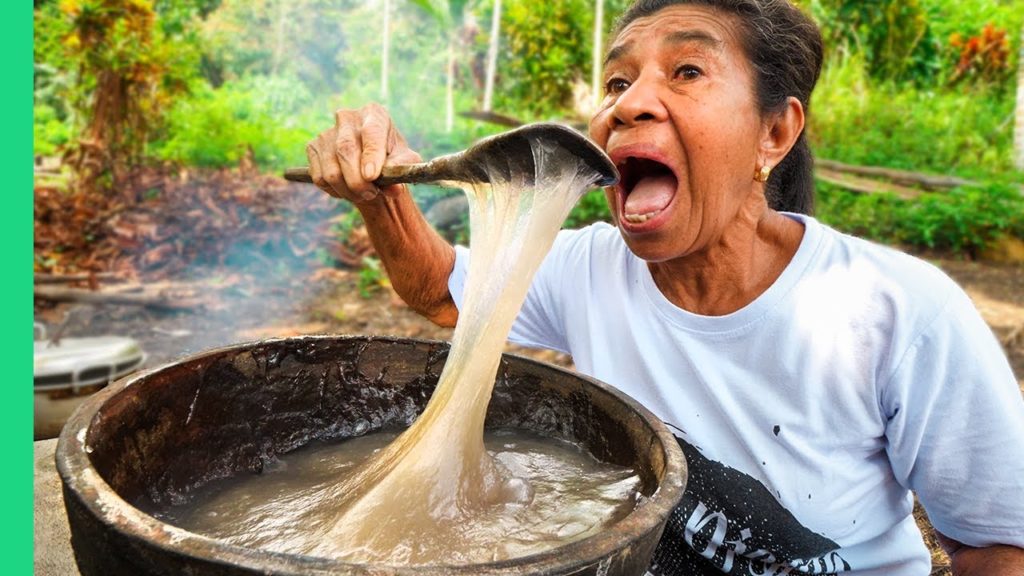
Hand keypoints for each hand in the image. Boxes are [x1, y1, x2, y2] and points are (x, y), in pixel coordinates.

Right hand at [305, 104, 421, 203]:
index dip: (370, 155)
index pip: (371, 132)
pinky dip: (335, 191)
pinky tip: (347, 188)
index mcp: (374, 114)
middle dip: (358, 181)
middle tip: (370, 194)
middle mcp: (347, 118)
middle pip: (346, 151)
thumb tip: (395, 188)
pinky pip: (320, 178)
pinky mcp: (313, 148)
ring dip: (348, 191)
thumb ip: (401, 170)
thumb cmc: (390, 158)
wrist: (369, 162)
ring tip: (363, 194)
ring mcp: (326, 132)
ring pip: (332, 171)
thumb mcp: (403, 161)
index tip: (372, 176)